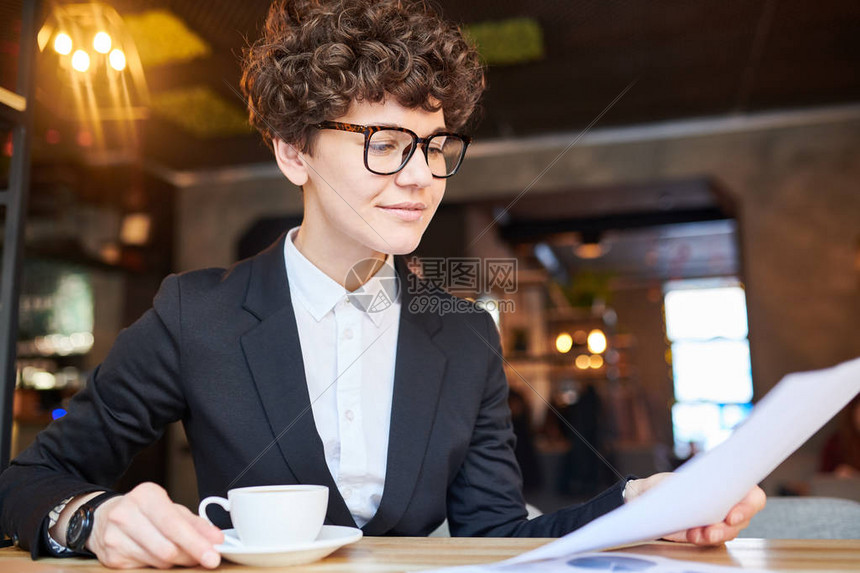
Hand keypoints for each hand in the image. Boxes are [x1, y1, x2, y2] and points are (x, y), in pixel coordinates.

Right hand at [88, 482, 223, 568]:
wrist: (103, 517)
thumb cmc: (143, 511)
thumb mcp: (170, 508)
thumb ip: (195, 524)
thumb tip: (216, 539)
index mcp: (146, 496)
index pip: (173, 524)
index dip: (196, 543)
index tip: (213, 556)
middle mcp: (126, 514)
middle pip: (167, 548)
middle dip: (190, 556)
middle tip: (204, 558)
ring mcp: (115, 537)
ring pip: (157, 561)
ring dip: (175, 562)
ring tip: (180, 554)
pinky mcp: (111, 558)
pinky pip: (144, 568)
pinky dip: (158, 566)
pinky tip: (157, 555)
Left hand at [624, 472, 766, 545]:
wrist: (646, 498)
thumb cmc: (665, 485)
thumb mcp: (675, 480)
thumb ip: (689, 486)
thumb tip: (694, 492)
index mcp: (729, 485)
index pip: (753, 497)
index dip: (748, 507)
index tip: (731, 515)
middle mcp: (729, 504)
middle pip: (742, 520)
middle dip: (726, 528)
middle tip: (710, 531)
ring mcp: (719, 520)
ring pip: (728, 532)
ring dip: (714, 535)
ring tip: (696, 534)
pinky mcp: (707, 533)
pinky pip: (711, 539)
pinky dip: (702, 539)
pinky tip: (692, 536)